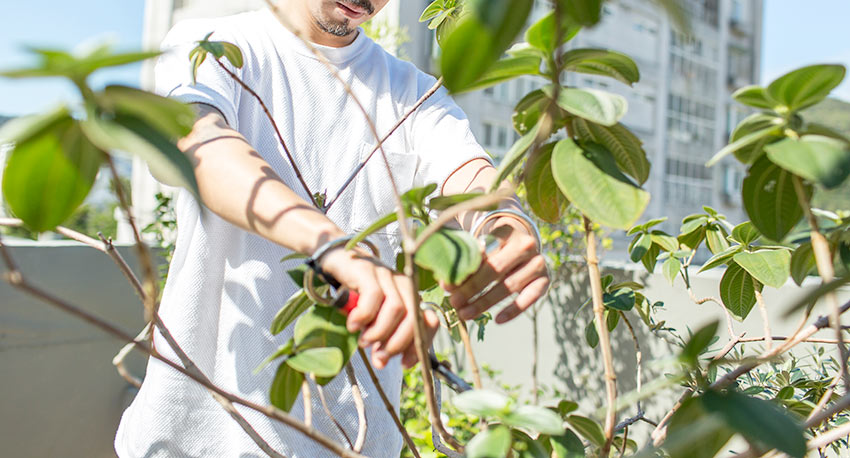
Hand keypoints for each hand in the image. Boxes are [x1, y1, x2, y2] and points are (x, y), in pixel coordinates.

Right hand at [321, 248, 439, 368]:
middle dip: (398, 344)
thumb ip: (383, 339)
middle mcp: (404, 285)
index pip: (429, 322)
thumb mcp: (374, 320)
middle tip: (380, 357)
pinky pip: (373, 297)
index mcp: (412, 297)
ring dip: (379, 332)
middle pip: (413, 318)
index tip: (404, 364)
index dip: (419, 345)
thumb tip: (382, 362)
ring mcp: (387, 275)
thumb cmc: (358, 295)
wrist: (338, 263)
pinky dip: (363, 317)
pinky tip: (352, 325)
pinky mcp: (368, 271)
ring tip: (364, 341)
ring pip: (396, 309)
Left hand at [445, 218, 549, 323]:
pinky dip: (513, 310)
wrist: (524, 243)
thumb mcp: (483, 245)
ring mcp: (538, 263)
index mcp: (507, 231)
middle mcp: (526, 245)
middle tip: (454, 303)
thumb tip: (447, 284)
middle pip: (495, 269)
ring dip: (485, 302)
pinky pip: (529, 297)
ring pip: (509, 285)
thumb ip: (468, 260)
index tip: (447, 286)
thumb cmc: (496, 247)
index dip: (463, 271)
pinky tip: (497, 320)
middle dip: (471, 288)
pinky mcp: (545, 280)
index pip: (483, 252)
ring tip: (466, 314)